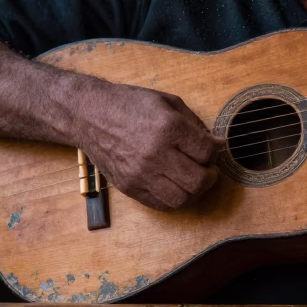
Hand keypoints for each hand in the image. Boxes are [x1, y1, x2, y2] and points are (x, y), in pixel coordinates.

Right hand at [70, 78, 224, 210]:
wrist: (89, 114)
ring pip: (182, 199)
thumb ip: (195, 124)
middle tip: (207, 169)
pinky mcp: (129, 187)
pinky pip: (161, 205)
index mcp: (168, 128)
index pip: (207, 152)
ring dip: (193, 192)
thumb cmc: (129, 104)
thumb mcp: (167, 102)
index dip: (215, 151)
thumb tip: (217, 145)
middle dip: (210, 176)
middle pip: (198, 181)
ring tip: (190, 179)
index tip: (212, 149)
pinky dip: (173, 199)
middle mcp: (155, 154)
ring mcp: (140, 174)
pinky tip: (173, 185)